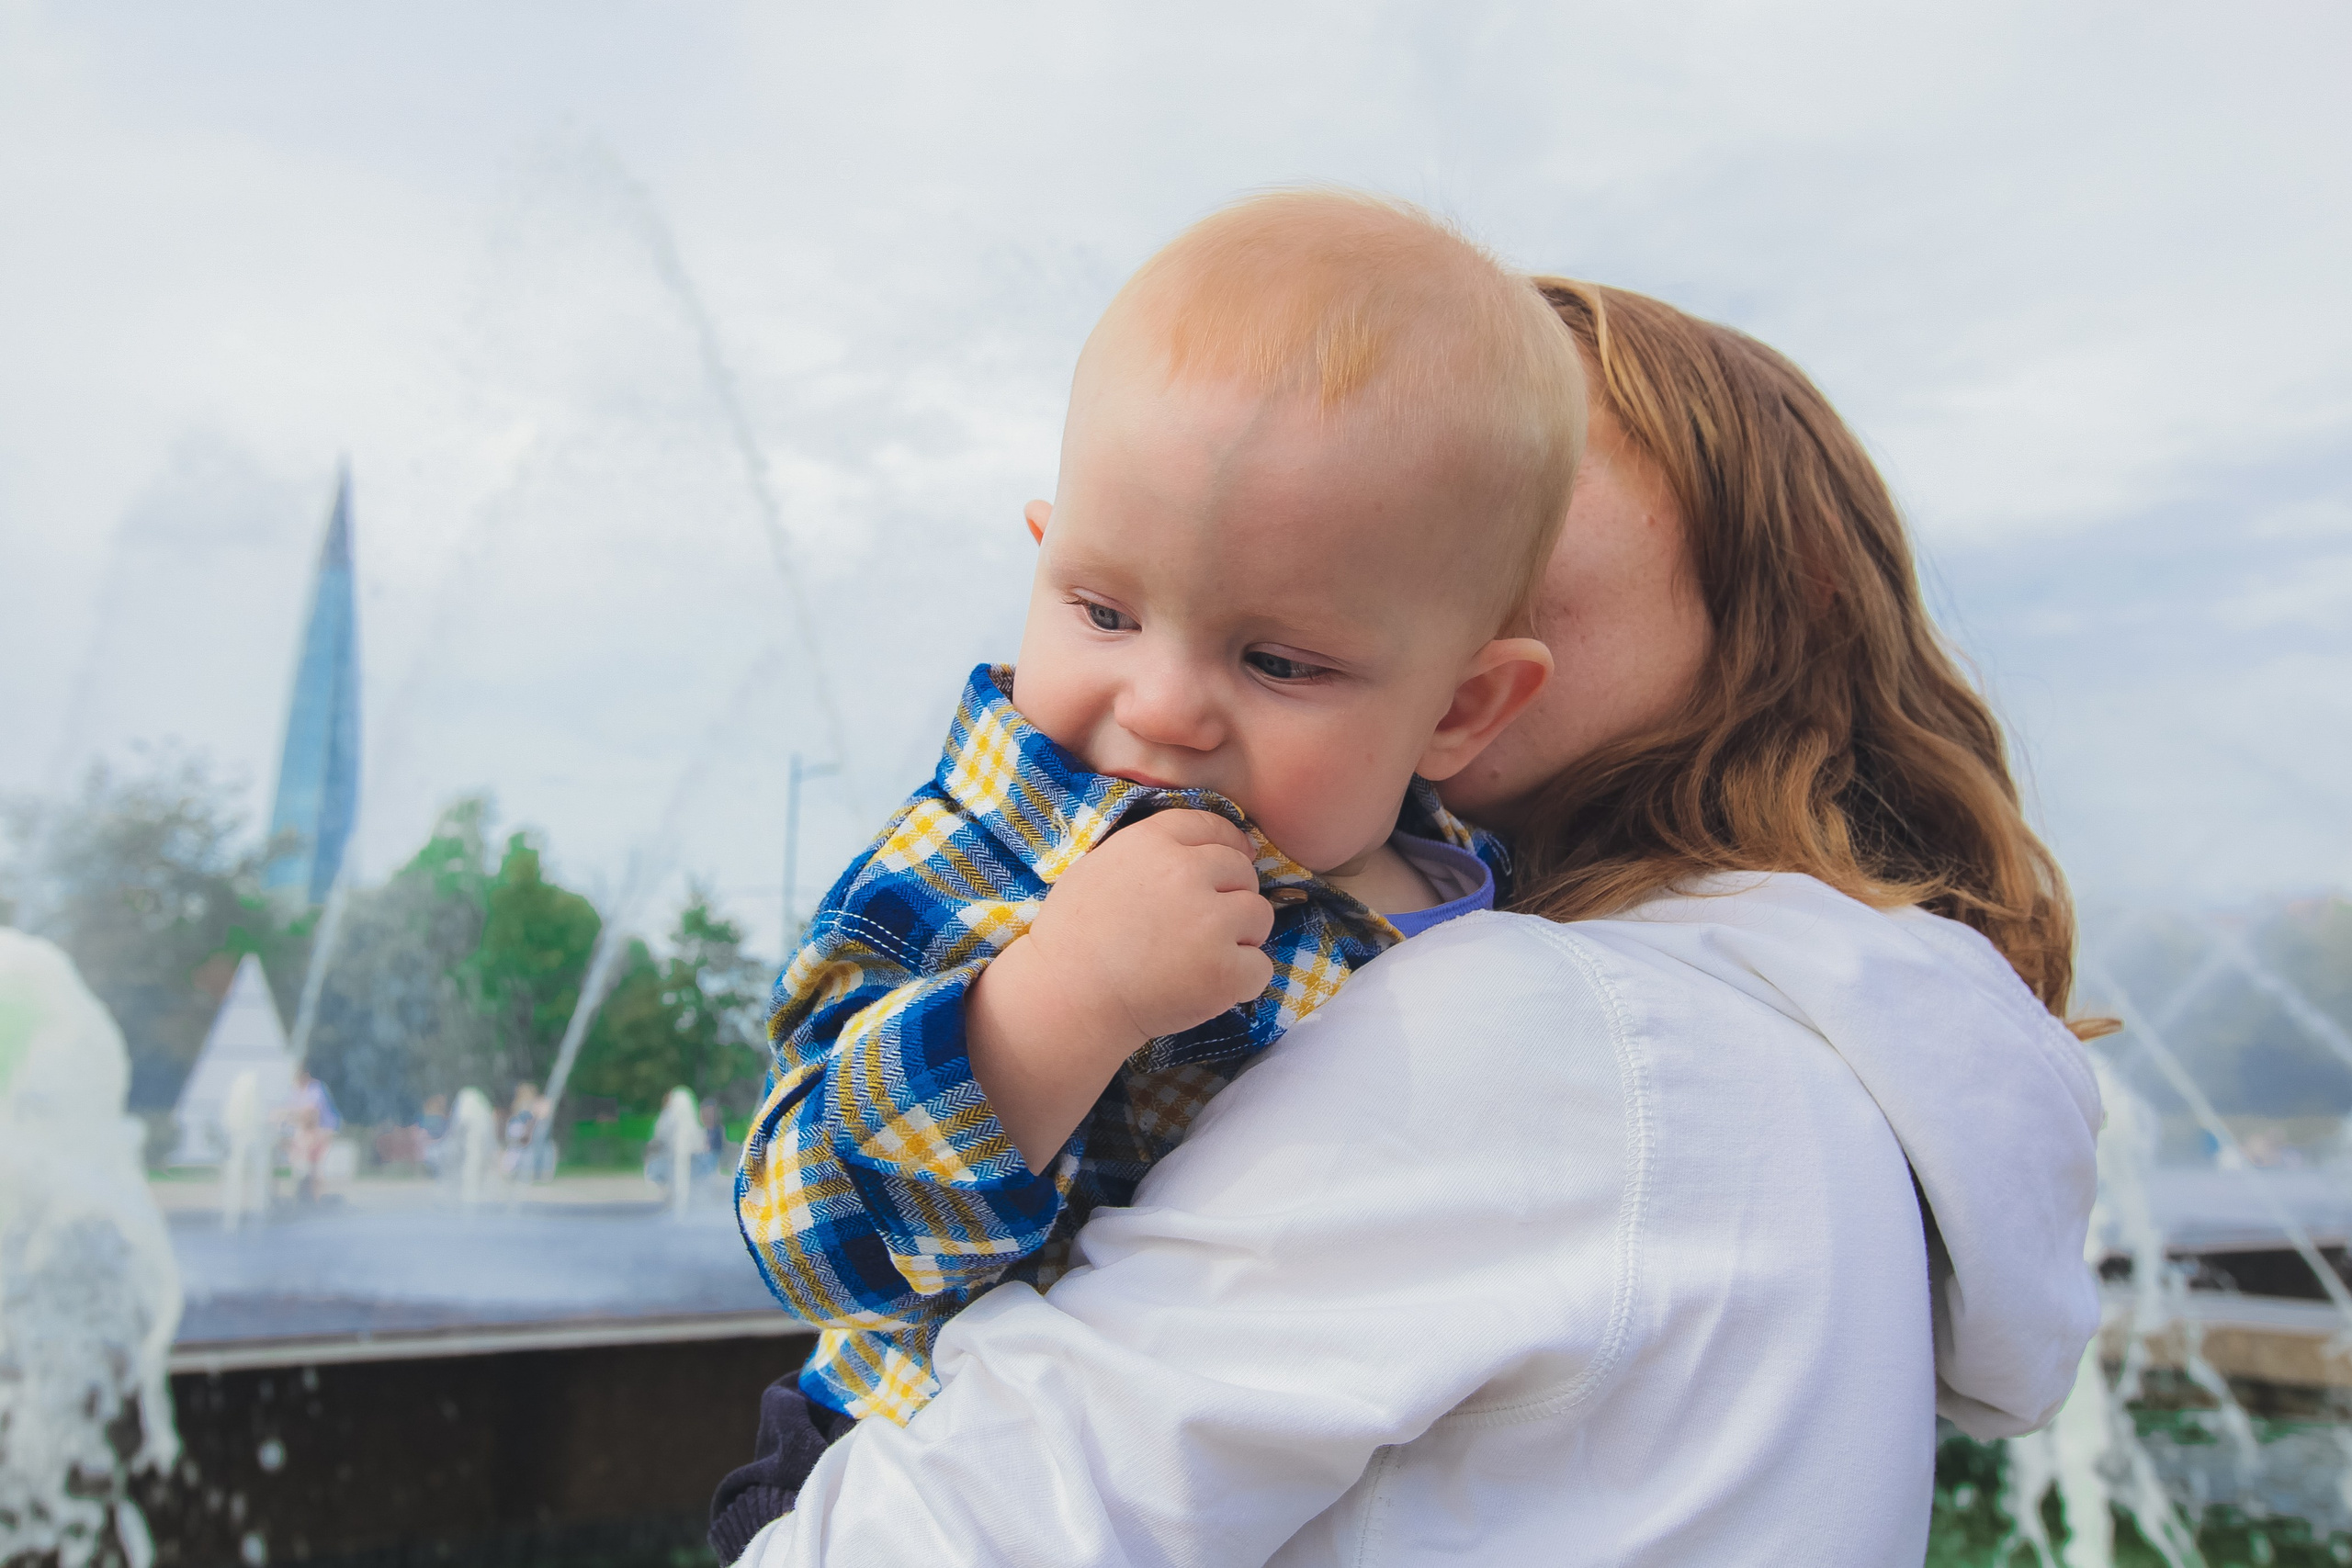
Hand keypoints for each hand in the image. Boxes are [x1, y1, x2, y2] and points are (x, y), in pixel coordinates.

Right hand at [966, 809, 1273, 1173]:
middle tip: (1203, 927)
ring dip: (1241, 936)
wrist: (1066, 998)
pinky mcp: (1225, 969)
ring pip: (1260, 915)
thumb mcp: (1098, 867)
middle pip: (1242, 870)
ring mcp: (1210, 921)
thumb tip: (1198, 851)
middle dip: (1232, 895)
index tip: (1233, 862)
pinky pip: (1260, 966)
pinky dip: (1241, 981)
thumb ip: (1148, 852)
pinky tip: (1207, 987)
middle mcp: (1187, 873)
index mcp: (1153, 842)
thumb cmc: (1072, 937)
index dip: (1228, 845)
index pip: (1213, 826)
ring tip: (1201, 958)